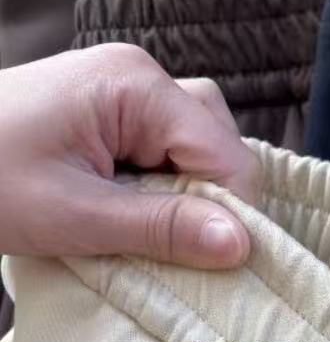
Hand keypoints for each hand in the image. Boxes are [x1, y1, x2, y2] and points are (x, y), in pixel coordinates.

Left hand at [0, 44, 258, 266]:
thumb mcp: (74, 216)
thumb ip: (161, 228)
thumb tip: (243, 246)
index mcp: (137, 85)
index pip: (226, 155)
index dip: (232, 215)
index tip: (213, 267)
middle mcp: (141, 75)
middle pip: (219, 142)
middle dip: (210, 201)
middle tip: (175, 250)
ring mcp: (125, 89)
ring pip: (196, 146)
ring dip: (187, 195)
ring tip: (152, 232)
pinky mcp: (110, 109)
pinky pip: (164, 148)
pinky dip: (161, 186)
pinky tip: (133, 214)